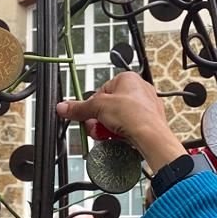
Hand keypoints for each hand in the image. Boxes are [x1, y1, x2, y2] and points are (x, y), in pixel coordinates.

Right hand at [56, 72, 185, 170]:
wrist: (152, 136)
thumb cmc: (134, 115)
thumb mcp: (98, 108)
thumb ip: (79, 108)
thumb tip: (64, 107)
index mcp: (127, 78)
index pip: (101, 91)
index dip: (92, 106)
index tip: (86, 116)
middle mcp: (139, 90)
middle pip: (109, 106)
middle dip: (100, 120)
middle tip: (96, 128)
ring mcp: (145, 106)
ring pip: (119, 118)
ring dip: (109, 128)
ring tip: (108, 135)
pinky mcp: (148, 122)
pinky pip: (129, 127)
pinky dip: (121, 133)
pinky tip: (119, 139)